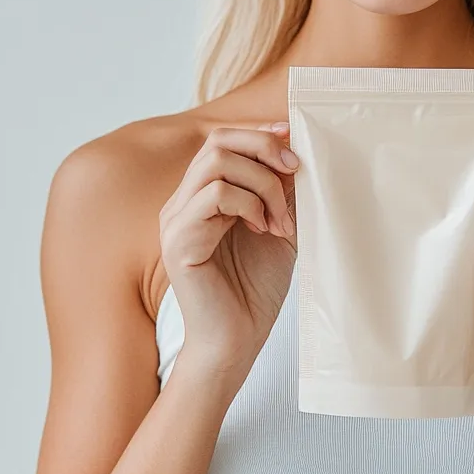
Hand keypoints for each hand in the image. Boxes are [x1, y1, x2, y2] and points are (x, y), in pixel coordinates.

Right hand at [158, 122, 298, 378]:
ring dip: (261, 183)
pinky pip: (214, 195)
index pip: (220, 141)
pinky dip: (249, 204)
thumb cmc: (255, 289)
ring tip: (279, 218)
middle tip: (294, 171)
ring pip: (216, 163)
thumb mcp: (278, 227)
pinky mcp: (179, 241)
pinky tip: (264, 229)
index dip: (257, 132)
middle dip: (263, 148)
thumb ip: (282, 192)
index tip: (292, 136)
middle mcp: (181, 203)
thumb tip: (297, 152)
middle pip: (217, 142)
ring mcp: (176, 220)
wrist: (237, 341)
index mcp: (200, 197)